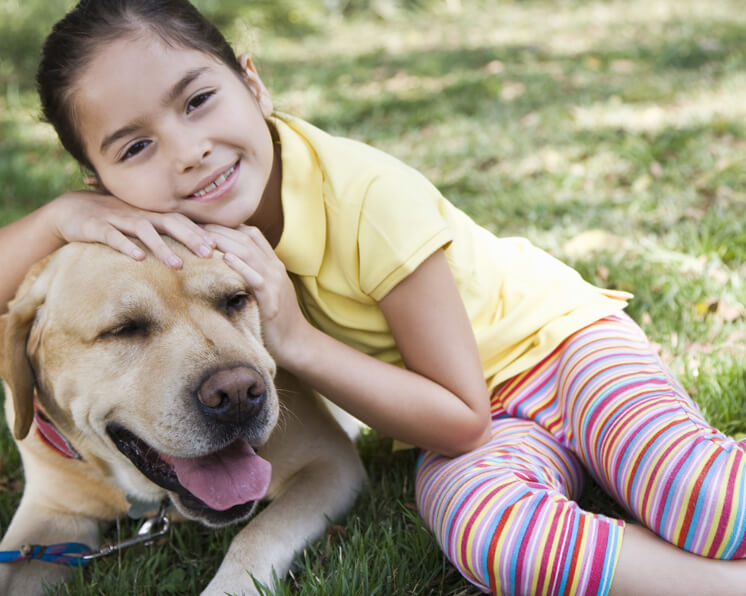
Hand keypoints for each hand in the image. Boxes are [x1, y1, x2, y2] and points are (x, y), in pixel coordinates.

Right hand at [48, 191, 214, 267]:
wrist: (71, 209)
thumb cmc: (113, 220)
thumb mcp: (139, 225)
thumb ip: (162, 233)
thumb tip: (191, 248)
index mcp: (151, 214)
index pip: (181, 221)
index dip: (200, 232)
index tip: (219, 247)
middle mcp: (138, 214)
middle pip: (169, 223)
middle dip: (191, 238)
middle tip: (209, 255)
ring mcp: (118, 219)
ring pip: (144, 230)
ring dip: (162, 247)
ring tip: (178, 265)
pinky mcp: (97, 227)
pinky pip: (113, 236)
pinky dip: (126, 246)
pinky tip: (138, 258)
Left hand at [205, 224, 309, 364]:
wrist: (295, 342)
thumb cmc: (276, 320)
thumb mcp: (265, 291)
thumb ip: (251, 275)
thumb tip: (223, 268)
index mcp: (273, 264)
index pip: (251, 234)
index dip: (228, 226)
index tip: (204, 223)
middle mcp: (275, 267)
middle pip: (246, 238)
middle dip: (220, 229)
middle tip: (195, 223)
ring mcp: (275, 281)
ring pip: (249, 252)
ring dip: (225, 241)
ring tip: (203, 235)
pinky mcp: (271, 298)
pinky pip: (256, 277)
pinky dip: (241, 266)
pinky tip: (225, 258)